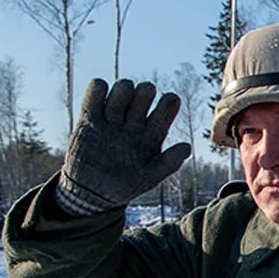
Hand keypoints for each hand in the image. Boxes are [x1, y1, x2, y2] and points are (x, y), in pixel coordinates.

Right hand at [55, 79, 190, 216]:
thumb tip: (188, 147)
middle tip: (138, 108)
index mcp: (153, 134)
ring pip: (123, 87)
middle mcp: (135, 122)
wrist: (90, 191)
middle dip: (145, 93)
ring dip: (123, 90)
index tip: (170, 101)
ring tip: (116, 112)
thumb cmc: (124, 186)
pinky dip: (99, 89)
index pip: (167, 109)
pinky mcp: (90, 115)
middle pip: (145, 92)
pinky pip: (97, 88)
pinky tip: (99, 107)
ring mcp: (113, 117)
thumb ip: (168, 163)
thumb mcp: (148, 179)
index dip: (169, 103)